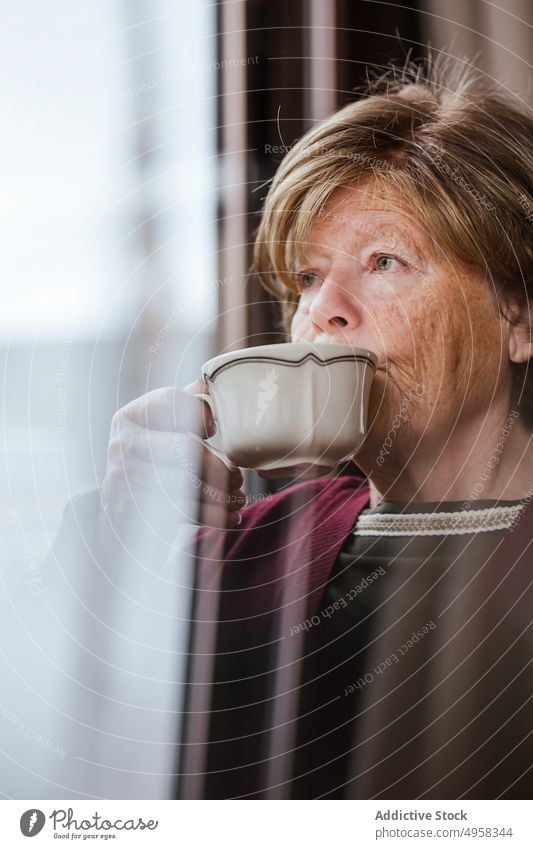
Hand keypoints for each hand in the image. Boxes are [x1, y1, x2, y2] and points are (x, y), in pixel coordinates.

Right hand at [98, 380, 245, 549]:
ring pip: (185, 487)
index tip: (215, 429)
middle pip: (183, 449)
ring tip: (238, 499)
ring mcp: (124, 479)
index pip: (172, 401)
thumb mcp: (161, 428)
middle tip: (238, 477)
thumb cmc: (151, 460)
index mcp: (133, 415)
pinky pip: (180, 513)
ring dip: (220, 497)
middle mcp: (123, 443)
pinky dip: (211, 517)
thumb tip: (208, 381)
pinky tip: (230, 518)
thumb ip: (184, 404)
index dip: (201, 413)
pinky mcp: (132, 512)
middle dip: (219, 466)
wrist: (121, 509)